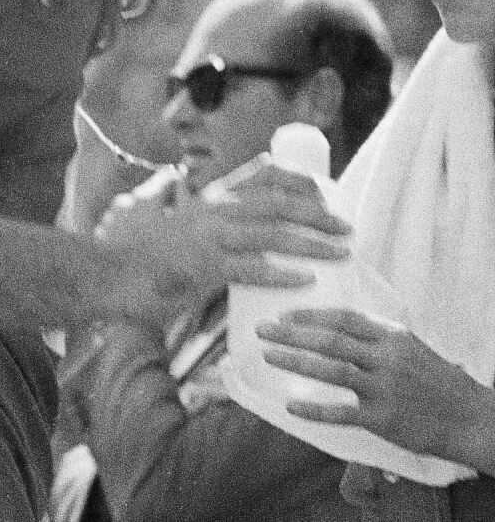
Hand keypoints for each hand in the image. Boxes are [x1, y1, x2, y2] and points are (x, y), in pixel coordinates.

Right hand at [95, 161, 349, 323]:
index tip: (322, 192)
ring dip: (310, 241)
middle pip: (273, 203)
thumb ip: (158, 194)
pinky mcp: (201, 269)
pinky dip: (281, 273)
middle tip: (346, 227)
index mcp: (200, 200)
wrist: (98, 273)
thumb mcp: (138, 209)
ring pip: (269, 233)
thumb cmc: (118, 248)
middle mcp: (207, 213)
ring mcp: (205, 239)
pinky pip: (250, 269)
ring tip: (341, 252)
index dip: (294, 182)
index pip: (255, 181)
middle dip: (315, 213)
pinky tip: (305, 280)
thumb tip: (169, 179)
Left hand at [259, 307, 494, 467]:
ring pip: (332, 370)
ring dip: (295, 362)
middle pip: (331, 340)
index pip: (344, 318)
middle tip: (261, 330)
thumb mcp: (410, 347)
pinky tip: (290, 406)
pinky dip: (314, 410)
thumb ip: (375, 337)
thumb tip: (331, 323)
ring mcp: (385, 389)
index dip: (310, 314)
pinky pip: (342, 412)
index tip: (282, 313)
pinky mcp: (384, 419)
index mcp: (393, 337)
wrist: (472, 419)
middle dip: (291, 334)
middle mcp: (388, 359)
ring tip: (267, 356)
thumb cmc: (436, 381)